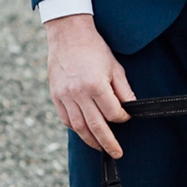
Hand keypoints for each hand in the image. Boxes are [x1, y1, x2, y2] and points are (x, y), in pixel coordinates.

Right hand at [45, 14, 134, 157]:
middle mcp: (79, 93)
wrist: (68, 34)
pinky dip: (76, 128)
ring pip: (79, 127)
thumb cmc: (94, 48)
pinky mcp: (56, 96)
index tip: (126, 117)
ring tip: (101, 147)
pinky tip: (84, 132)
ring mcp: (65, 96)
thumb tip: (130, 107)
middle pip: (96, 126)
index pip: (113, 113)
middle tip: (117, 153)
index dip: (122, 118)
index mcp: (96, 85)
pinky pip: (66, 119)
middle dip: (108, 143)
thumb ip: (123, 90)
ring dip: (91, 140)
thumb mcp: (115, 67)